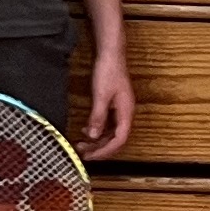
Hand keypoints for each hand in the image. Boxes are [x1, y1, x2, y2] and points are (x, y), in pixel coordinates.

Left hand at [81, 43, 135, 158]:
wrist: (111, 54)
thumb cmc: (109, 71)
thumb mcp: (100, 95)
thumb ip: (98, 116)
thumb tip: (93, 135)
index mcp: (126, 112)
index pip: (119, 140)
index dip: (105, 151)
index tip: (91, 156)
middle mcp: (125, 113)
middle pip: (115, 139)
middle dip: (100, 148)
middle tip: (84, 153)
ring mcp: (120, 109)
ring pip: (111, 133)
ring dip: (98, 140)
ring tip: (82, 145)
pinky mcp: (114, 105)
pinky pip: (108, 124)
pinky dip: (97, 130)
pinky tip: (86, 130)